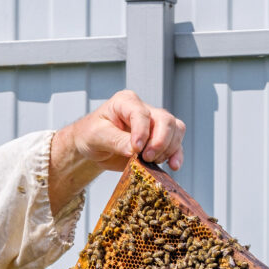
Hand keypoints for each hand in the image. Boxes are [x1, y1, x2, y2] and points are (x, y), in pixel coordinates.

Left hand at [49, 89, 185, 213]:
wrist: (93, 146)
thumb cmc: (91, 136)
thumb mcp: (97, 137)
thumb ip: (115, 141)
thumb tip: (135, 150)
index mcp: (126, 102)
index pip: (141, 113)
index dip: (142, 131)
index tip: (136, 149)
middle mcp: (144, 109)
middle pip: (165, 120)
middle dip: (159, 141)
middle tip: (147, 157)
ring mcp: (154, 124)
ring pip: (175, 130)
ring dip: (169, 148)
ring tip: (152, 161)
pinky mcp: (159, 139)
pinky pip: (176, 143)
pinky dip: (176, 155)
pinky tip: (173, 166)